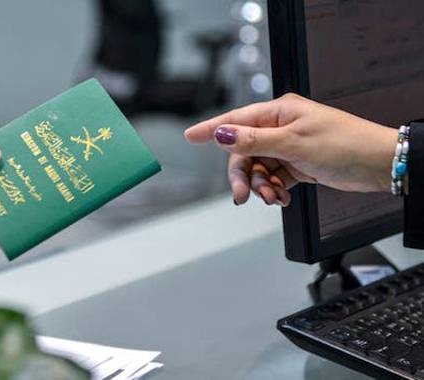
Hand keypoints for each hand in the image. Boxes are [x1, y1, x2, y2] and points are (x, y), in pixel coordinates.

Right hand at [184, 93, 397, 205]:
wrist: (377, 164)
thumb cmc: (344, 144)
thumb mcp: (293, 142)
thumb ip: (253, 140)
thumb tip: (222, 133)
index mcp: (278, 112)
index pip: (236, 119)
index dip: (212, 129)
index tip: (189, 136)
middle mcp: (280, 127)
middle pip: (244, 152)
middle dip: (243, 175)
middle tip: (243, 195)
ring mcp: (288, 146)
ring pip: (258, 169)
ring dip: (262, 186)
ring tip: (275, 197)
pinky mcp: (297, 164)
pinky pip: (273, 178)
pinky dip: (274, 190)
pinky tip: (283, 197)